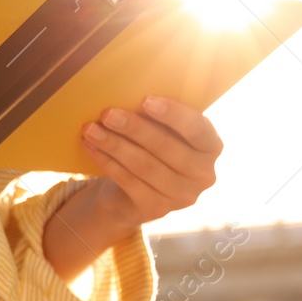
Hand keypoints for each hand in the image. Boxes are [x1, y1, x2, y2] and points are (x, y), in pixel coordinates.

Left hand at [80, 96, 223, 232]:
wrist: (133, 190)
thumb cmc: (150, 146)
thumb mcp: (161, 129)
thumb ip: (156, 115)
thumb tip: (127, 91)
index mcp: (211, 146)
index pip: (198, 129)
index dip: (174, 115)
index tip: (146, 101)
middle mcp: (204, 174)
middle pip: (167, 148)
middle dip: (135, 129)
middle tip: (107, 113)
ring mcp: (182, 196)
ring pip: (145, 166)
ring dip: (114, 145)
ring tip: (90, 129)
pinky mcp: (157, 209)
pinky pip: (129, 182)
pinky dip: (107, 162)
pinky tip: (90, 146)